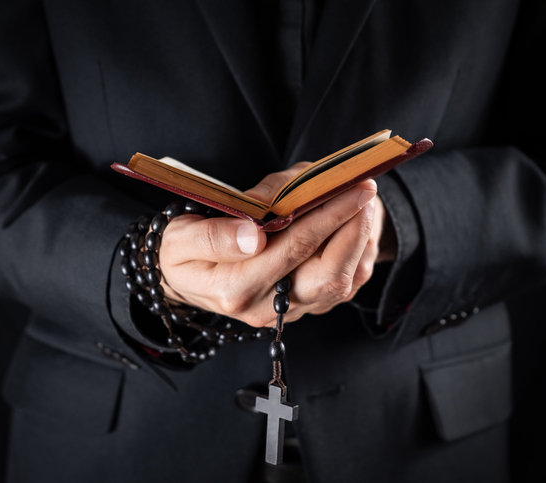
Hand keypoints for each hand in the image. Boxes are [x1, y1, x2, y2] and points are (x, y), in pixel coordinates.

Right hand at [158, 164, 385, 326]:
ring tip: (361, 203)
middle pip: (330, 276)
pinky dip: (353, 254)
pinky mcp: (300, 309)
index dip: (327, 215)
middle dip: (354, 230)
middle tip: (364, 191)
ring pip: (341, 284)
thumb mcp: (180, 237)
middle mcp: (266, 309)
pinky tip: (351, 226)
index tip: (351, 187)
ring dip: (358, 241)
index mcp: (235, 289)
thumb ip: (212, 236)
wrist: (184, 278)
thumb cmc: (182, 250)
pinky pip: (340, 287)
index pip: (293, 248)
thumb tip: (254, 235)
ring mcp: (287, 313)